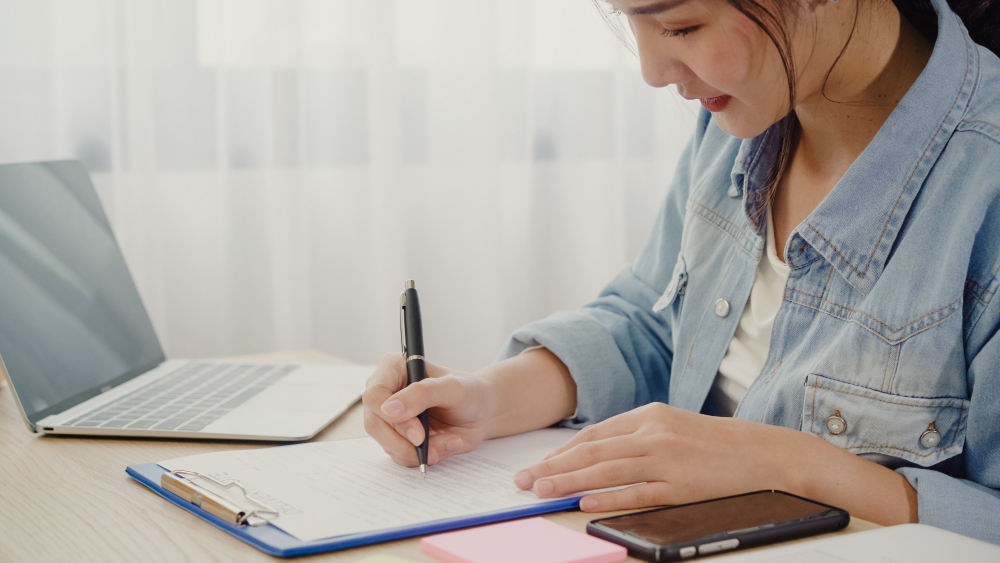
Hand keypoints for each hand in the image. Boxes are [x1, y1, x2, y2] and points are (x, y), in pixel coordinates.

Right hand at [362, 353, 495, 466]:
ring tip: (450, 439)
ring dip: (420, 450)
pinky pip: (402, 457)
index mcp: (394, 369)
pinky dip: (425, 456)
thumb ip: (422, 394)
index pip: (374, 395)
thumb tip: (388, 409)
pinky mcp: (399, 439)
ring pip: (388, 444)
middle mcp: (387, 393)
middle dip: (403, 441)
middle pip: (374, 424)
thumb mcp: (452, 388)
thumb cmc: (469, 392)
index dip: (389, 416)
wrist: (482, 412)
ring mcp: (391, 419)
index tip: (416, 432)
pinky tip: (445, 444)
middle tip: (428, 443)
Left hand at [512, 402, 808, 511]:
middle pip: (592, 451)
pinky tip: (585, 502)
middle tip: (523, 480)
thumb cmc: (712, 443)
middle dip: (552, 467)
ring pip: (607, 470)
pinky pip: (637, 492)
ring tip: (541, 491)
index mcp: (648, 416)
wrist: (761, 453)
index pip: (593, 434)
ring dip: (569, 481)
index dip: (561, 452)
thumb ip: (635, 436)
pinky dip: (609, 497)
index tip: (536, 465)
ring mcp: (666, 459)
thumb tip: (593, 453)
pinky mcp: (680, 484)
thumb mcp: (670, 427)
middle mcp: (653, 433)